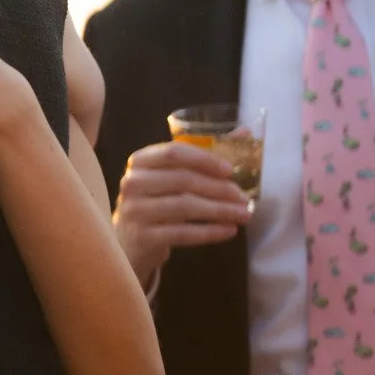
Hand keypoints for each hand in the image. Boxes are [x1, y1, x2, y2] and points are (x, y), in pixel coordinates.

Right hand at [111, 140, 249, 289]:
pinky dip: (209, 232)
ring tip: (244, 215)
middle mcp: (133, 183)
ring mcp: (134, 210)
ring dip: (219, 210)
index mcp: (140, 161)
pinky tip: (228, 230)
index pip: (174, 152)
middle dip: (219, 189)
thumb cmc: (156, 202)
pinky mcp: (142, 236)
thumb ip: (202, 156)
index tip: (231, 170)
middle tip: (244, 198)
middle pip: (183, 180)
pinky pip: (182, 233)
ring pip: (184, 206)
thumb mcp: (170, 176)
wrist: (129, 241)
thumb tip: (245, 132)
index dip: (205, 159)